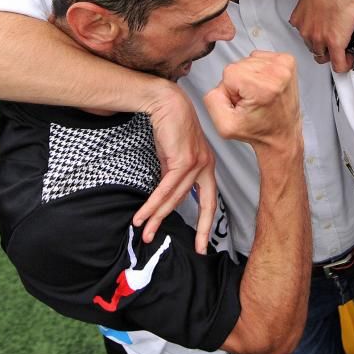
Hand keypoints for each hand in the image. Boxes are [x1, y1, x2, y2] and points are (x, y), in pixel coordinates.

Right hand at [134, 83, 216, 253]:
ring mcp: (197, 163)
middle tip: (195, 251)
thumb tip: (165, 195)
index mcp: (207, 167)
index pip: (210, 200)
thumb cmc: (168, 127)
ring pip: (176, 199)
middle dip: (199, 230)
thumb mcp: (173, 156)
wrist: (165, 102)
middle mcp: (206, 166)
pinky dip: (152, 204)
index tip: (203, 244)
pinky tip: (142, 215)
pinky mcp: (183, 160)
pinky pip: (166, 189)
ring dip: (157, 217)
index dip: (207, 223)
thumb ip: (173, 176)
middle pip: (203, 205)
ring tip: (145, 232)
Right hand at [204, 51, 300, 153]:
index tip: (243, 102)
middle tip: (251, 100)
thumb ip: (212, 100)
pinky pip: (260, 58)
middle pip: (239, 63)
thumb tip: (221, 82)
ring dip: (250, 76)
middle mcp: (277, 73)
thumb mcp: (225, 126)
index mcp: (262, 88)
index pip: (229, 71)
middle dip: (240, 81)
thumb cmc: (258, 131)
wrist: (282, 134)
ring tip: (260, 94)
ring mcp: (285, 65)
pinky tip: (265, 86)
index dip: (231, 89)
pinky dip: (259, 71)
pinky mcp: (288, 61)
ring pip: (249, 60)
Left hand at [289, 0, 353, 72]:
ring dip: (334, 56)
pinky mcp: (335, 43)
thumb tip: (325, 10)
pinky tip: (349, 59)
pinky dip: (344, 65)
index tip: (324, 35)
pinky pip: (338, 65)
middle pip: (313, 48)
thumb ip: (315, 6)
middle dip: (324, 47)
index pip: (304, 36)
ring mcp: (319, 39)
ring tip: (343, 51)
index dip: (316, 37)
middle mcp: (306, 30)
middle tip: (336, 42)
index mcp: (299, 18)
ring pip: (323, 57)